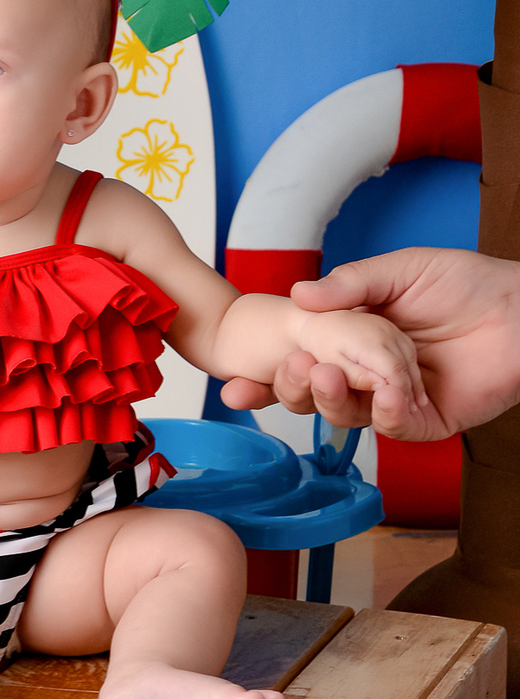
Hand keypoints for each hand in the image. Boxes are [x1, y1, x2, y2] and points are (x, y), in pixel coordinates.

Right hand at [220, 248, 519, 438]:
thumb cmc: (466, 282)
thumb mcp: (399, 270)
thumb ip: (348, 285)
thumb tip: (295, 295)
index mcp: (352, 341)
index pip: (298, 363)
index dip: (265, 376)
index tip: (231, 380)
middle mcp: (368, 375)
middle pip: (314, 396)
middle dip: (290, 389)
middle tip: (287, 370)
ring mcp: (395, 401)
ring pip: (348, 415)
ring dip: (332, 401)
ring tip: (327, 375)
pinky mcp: (428, 421)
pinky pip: (397, 428)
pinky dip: (387, 414)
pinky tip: (387, 393)